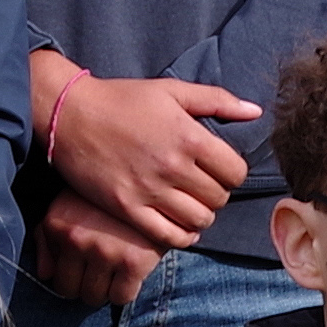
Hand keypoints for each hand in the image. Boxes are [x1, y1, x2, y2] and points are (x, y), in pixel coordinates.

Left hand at [30, 187, 176, 305]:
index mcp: (56, 225)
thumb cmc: (106, 192)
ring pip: (95, 297)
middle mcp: (76, 239)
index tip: (83, 265)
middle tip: (99, 272)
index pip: (53, 275)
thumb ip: (47, 237)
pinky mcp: (134, 261)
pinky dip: (125, 291)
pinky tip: (131, 272)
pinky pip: (121, 297)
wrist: (153, 175)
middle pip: (71, 291)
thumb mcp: (68, 204)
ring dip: (103, 289)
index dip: (69, 273)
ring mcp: (105, 251)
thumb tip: (45, 274)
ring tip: (114, 270)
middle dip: (84, 285)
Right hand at [34, 52, 260, 245]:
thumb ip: (217, 100)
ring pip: (198, 220)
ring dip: (201, 215)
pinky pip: (168, 236)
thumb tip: (255, 111)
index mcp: (189, 137)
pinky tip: (179, 225)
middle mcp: (173, 166)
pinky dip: (181, 236)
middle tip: (203, 187)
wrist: (70, 115)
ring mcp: (149, 190)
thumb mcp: (171, 90)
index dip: (232, 173)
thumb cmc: (122, 99)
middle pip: (219, 198)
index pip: (235, 172)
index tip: (220, 169)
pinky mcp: (127, 208)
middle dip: (217, 194)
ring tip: (191, 205)